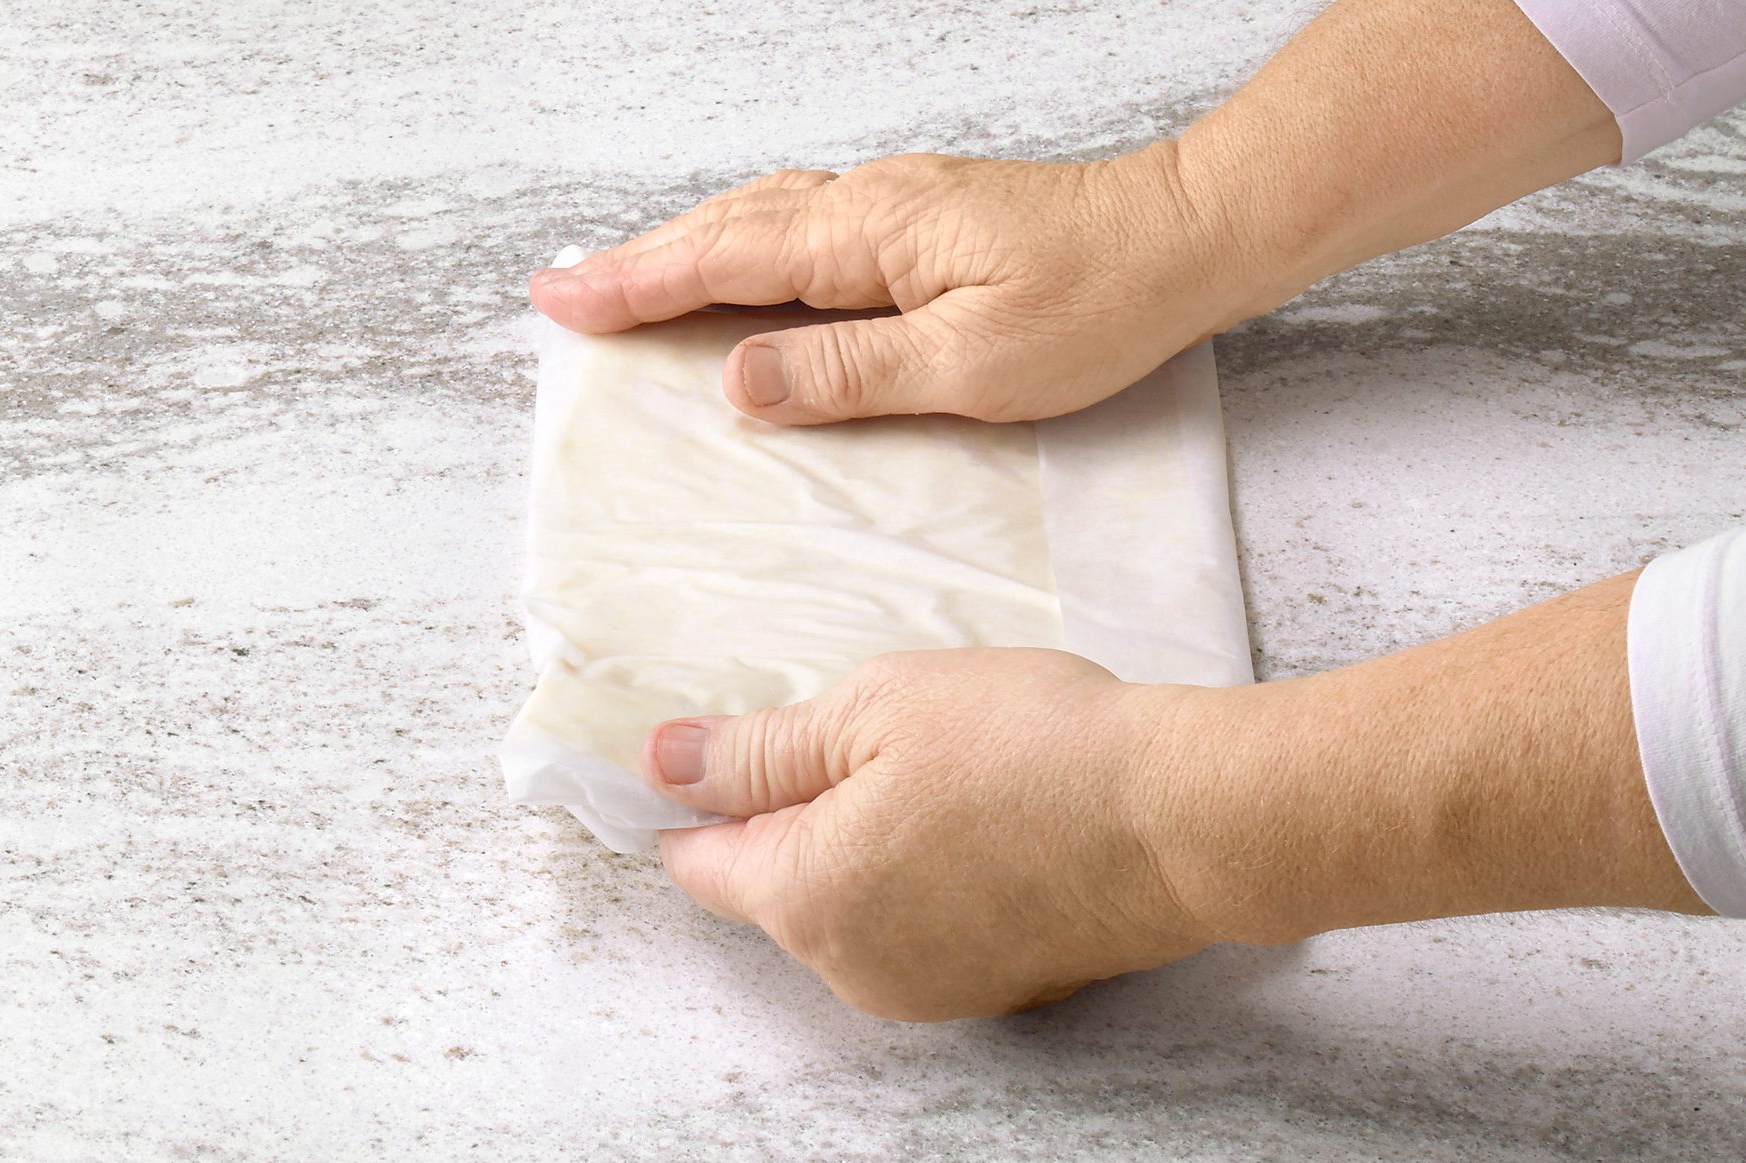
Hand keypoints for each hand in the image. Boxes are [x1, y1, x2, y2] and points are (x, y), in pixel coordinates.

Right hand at [530, 148, 1240, 424]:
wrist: (1183, 238)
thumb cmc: (1097, 303)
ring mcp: (895, 202)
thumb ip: (849, 371)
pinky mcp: (921, 216)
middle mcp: (870, 202)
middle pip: (727, 226)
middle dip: (637, 261)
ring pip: (762, 217)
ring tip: (625, 278)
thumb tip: (737, 378)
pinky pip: (803, 222)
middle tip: (562, 290)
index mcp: (871, 235)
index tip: (563, 300)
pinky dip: (746, 242)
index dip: (637, 283)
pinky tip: (741, 262)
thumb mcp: (971, 361)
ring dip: (685, 247)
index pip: (726, 260)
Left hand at [638, 575, 1708, 1021]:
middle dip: (793, 815)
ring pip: (855, 908)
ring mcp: (933, 988)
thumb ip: (758, 750)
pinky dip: (927, 875)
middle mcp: (855, 969)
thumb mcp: (872, 710)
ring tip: (930, 764)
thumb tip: (662, 765)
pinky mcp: (1003, 984)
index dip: (693, 802)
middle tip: (851, 730)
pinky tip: (982, 813)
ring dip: (864, 843)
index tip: (705, 752)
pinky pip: (924, 926)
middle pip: (780, 888)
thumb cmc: (1029, 747)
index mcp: (805, 899)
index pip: (703, 863)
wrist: (1184, 817)